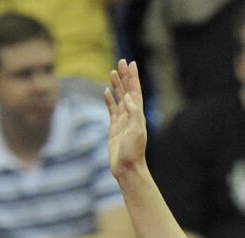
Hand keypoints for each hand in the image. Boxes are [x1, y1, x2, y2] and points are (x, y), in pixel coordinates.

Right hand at [105, 59, 147, 176]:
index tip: (131, 63)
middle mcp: (131, 115)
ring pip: (119, 98)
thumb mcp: (136, 131)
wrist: (127, 168)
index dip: (133, 77)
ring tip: (113, 72)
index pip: (135, 91)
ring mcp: (123, 121)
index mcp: (137, 114)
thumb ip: (133, 113)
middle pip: (128, 91)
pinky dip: (110, 100)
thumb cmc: (133, 151)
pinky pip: (112, 109)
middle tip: (121, 62)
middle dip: (125, 76)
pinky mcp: (115, 128)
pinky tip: (107, 92)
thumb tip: (128, 97)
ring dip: (117, 85)